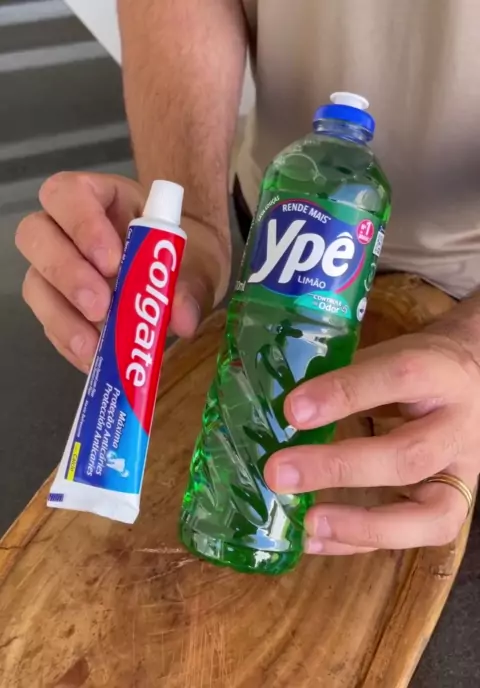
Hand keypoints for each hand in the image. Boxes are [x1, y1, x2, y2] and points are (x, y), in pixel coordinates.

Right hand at [16, 172, 229, 371]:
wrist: (187, 278)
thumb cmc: (186, 256)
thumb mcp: (198, 265)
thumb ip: (190, 286)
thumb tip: (182, 320)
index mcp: (102, 199)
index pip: (70, 193)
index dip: (82, 224)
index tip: (112, 262)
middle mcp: (67, 228)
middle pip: (37, 235)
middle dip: (66, 273)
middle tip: (101, 306)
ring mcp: (57, 268)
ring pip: (36, 282)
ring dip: (62, 315)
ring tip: (96, 344)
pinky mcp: (58, 307)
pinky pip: (49, 323)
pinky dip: (69, 342)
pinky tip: (94, 358)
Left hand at [265, 332, 478, 554]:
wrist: (476, 384)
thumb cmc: (418, 367)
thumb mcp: (389, 354)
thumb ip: (342, 373)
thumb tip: (269, 393)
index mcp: (439, 373)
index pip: (397, 378)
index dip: (344, 394)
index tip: (291, 409)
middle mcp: (458, 427)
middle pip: (408, 455)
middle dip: (339, 468)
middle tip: (279, 473)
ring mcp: (463, 474)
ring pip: (428, 513)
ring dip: (359, 524)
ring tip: (306, 523)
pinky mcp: (453, 507)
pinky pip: (413, 537)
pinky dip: (359, 542)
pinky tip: (313, 539)